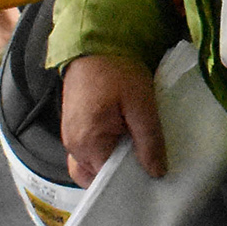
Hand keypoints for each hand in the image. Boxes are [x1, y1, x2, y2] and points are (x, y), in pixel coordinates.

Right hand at [59, 51, 166, 185]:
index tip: (151, 180)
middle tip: (146, 166)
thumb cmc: (117, 71)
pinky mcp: (73, 126)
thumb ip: (149, 141)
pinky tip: (124, 140)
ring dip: (113, 162)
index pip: (107, 181)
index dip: (129, 182)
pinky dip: (105, 150)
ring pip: (92, 164)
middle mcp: (73, 145)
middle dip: (120, 175)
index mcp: (88, 142)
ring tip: (136, 152)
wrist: (95, 43)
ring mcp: (70, 136)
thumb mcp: (142, 104)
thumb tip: (156, 173)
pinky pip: (89, 150)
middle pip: (97, 176)